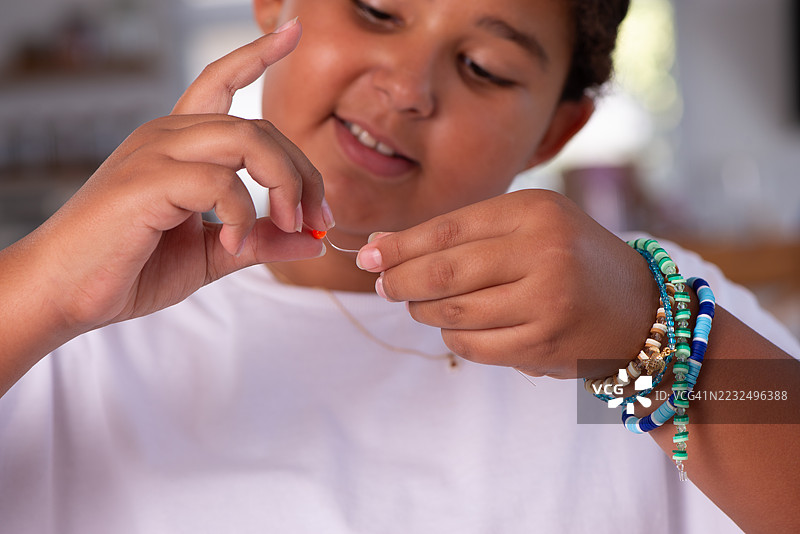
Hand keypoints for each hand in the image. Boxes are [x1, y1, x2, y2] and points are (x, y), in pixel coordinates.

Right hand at [11, 21, 329, 334]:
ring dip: (286, 185)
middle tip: (318, 221)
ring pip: (247, 139)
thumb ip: (260, 241)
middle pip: (259, 127)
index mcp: (178, 143)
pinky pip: (219, 182)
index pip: (220, 82)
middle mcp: (167, 136)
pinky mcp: (146, 180)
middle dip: (304, 174)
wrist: (63, 295)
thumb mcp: (211, 254)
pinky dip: (242, 215)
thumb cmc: (128, 270)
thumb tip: (312, 243)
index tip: (292, 31)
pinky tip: (232, 243)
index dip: (256, 55)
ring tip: (292, 227)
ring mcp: (154, 153)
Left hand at [355, 189, 658, 378]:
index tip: (368, 257)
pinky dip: (453, 336)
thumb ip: (461, 233)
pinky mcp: (544, 343)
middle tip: (384, 286)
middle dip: (401, 281)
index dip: (400, 246)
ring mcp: (546, 300)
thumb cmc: (570, 258)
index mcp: (534, 211)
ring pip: (453, 312)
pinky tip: (456, 326)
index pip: (447, 229)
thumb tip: (381, 249)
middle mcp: (543, 251)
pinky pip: (474, 345)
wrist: (637, 308)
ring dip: (424, 311)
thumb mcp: (526, 225)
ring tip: (420, 304)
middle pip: (443, 272)